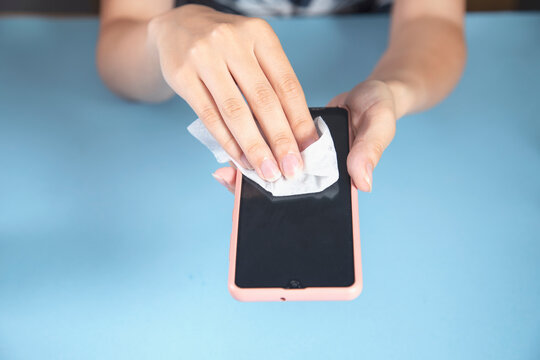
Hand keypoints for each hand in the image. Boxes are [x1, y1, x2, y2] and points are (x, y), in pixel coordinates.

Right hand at [147, 5, 317, 181]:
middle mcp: (233, 42)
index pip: (287, 85)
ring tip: (267, 171)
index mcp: (260, 35)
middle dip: (281, 141)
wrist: (178, 26)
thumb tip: (294, 134)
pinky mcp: (182, 75)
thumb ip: (272, 84)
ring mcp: (204, 57)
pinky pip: (209, 116)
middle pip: (264, 100)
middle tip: (291, 169)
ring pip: (236, 112)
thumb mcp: (254, 50)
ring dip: (254, 148)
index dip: (300, 121)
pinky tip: (240, 159)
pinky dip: (227, 142)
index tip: (308, 149)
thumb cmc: (226, 47)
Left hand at [212, 80, 397, 192]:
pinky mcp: (292, 138)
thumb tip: (363, 182)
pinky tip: (235, 146)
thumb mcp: (380, 126)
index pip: (308, 200)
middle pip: (285, 189)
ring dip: (251, 170)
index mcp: (336, 177)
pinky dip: (257, 145)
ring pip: (275, 169)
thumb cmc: (380, 109)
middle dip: (257, 191)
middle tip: (229, 182)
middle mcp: (314, 170)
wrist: (372, 91)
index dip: (284, 206)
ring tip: (225, 171)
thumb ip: (370, 151)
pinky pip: (274, 146)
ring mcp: (302, 155)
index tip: (259, 205)